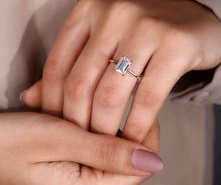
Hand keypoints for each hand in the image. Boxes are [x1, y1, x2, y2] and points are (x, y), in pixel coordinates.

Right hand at [0, 112, 160, 184]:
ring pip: (111, 143)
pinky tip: (71, 115)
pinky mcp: (77, 161)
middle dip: (117, 123)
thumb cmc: (10, 143)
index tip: (138, 109)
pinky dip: (88, 122)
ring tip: (77, 108)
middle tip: (101, 102)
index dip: (144, 136)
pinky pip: (95, 140)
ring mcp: (83, 173)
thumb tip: (152, 161)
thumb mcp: (58, 141)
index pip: (139, 167)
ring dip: (100, 120)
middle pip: (127, 153)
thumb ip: (105, 152)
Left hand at [21, 0, 220, 141]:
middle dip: (78, 122)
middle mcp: (114, 14)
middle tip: (84, 140)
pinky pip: (147, 97)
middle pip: (81, 82)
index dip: (53, 104)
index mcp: (88, 10)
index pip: (57, 66)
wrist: (191, 21)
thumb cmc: (141, 36)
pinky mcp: (176, 45)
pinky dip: (136, 125)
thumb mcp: (101, 43)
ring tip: (107, 143)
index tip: (61, 127)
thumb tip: (31, 98)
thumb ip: (68, 68)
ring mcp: (146, 28)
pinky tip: (132, 138)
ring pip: (110, 93)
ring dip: (105, 128)